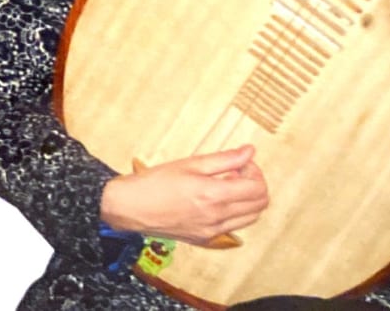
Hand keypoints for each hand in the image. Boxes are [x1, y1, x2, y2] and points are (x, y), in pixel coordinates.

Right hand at [99, 145, 267, 245]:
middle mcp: (217, 218)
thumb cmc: (154, 183)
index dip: (255, 172)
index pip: (258, 189)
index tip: (242, 162)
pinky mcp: (204, 239)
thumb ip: (225, 159)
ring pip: (250, 218)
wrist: (130, 207)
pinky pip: (232, 227)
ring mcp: (212, 231)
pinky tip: (216, 199)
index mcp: (214, 196)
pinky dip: (234, 213)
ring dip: (246, 200)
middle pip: (259, 206)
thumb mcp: (190, 163)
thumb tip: (249, 151)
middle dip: (254, 185)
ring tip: (226, 184)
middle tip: (237, 172)